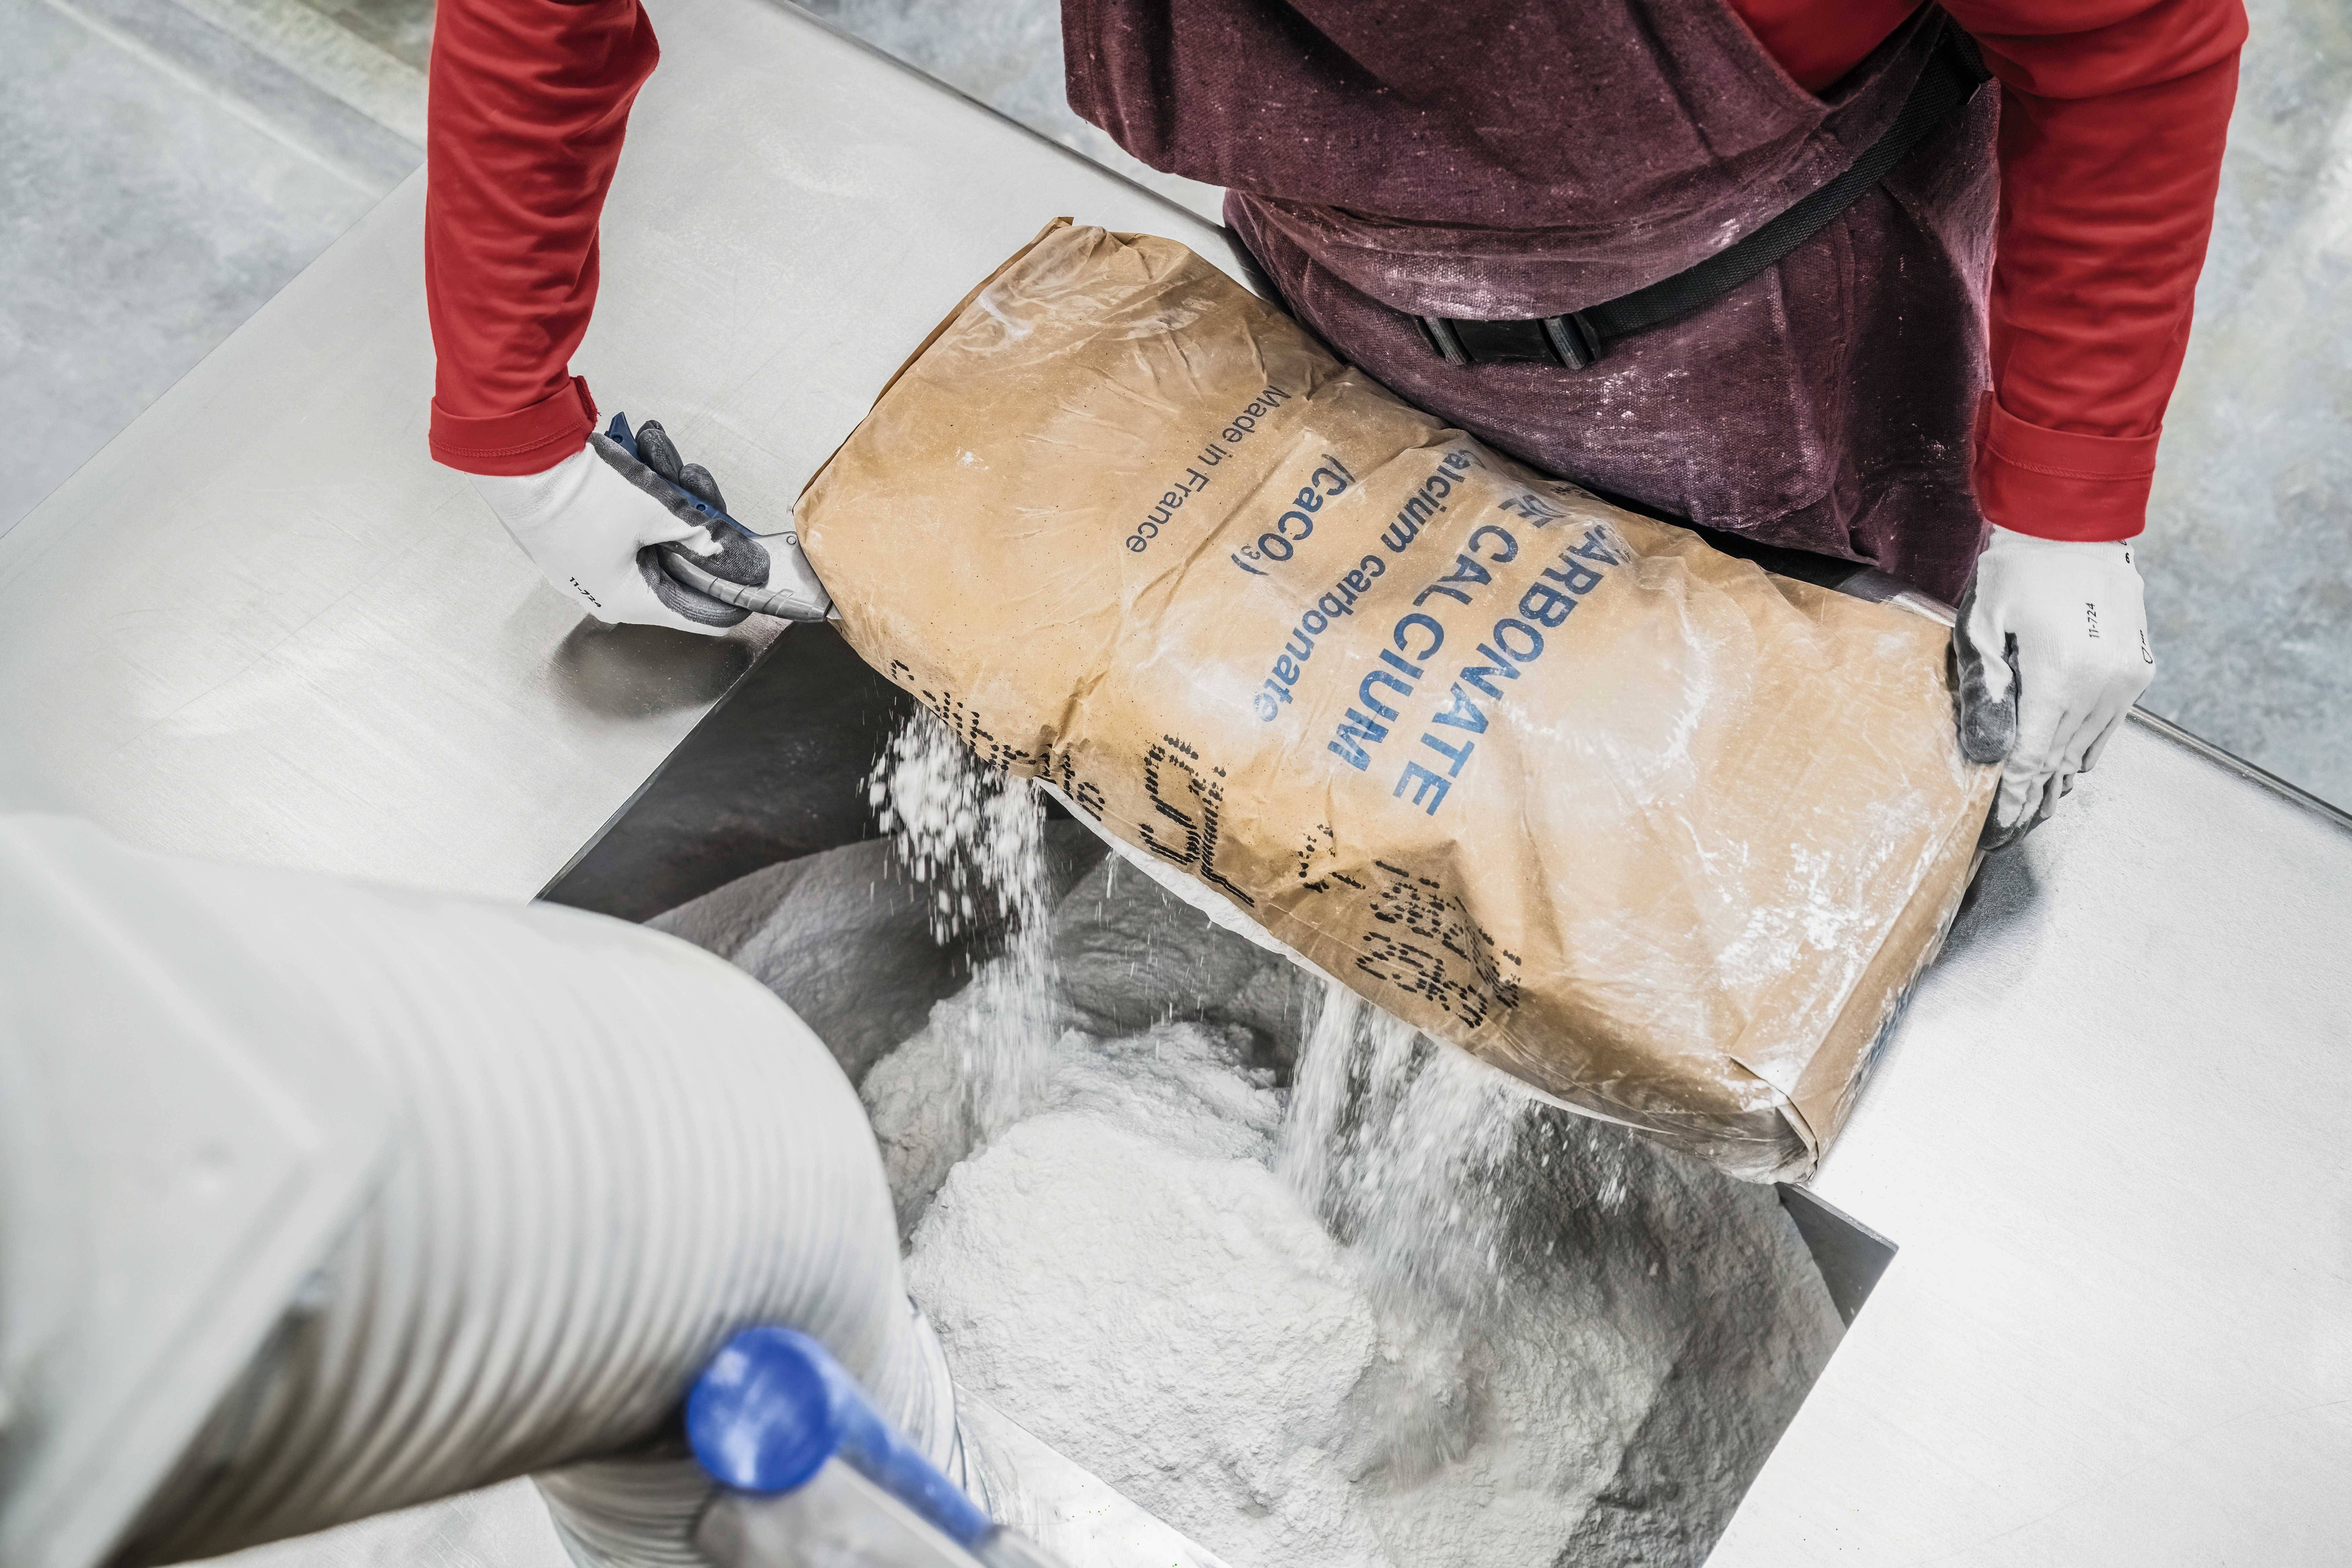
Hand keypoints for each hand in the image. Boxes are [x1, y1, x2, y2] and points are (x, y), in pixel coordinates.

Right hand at [473, 417, 827, 633]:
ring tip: (658, 453)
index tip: (756, 574)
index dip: (733, 591)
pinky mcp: (580, 527)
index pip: (699, 613)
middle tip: (696, 483)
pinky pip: (628, 515)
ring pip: (654, 530)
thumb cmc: (580, 489)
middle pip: (679, 563)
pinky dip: (641, 485)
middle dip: (694, 518)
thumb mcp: (661, 510)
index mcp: (627, 599)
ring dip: (666, 490)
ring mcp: (590, 557)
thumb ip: (704, 535)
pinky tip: (640, 452)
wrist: (518, 450)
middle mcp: (607, 587)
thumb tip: (732, 552)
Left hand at [1953, 526, 2154, 848]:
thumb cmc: (2018, 572)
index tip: (1999, 823)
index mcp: (2058, 674)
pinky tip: (2068, 759)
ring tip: (2036, 799)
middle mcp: (2100, 681)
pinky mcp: (2138, 668)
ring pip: (2089, 745)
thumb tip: (1989, 749)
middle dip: (2034, 790)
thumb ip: (1987, 689)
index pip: (2033, 755)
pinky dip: (2087, 744)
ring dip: (2061, 771)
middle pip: (2062, 756)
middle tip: (2011, 819)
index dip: (2014, 794)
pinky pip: (2110, 724)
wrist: (2072, 527)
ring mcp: (2125, 677)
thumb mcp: (1984, 628)